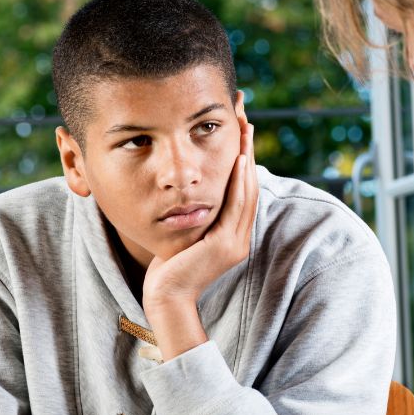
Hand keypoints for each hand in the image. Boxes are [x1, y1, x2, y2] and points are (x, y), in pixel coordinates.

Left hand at [142, 118, 258, 358]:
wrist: (164, 301)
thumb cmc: (165, 272)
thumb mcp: (181, 237)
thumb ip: (189, 219)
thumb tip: (182, 198)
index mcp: (232, 234)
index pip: (241, 188)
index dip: (242, 155)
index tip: (236, 127)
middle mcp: (239, 236)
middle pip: (249, 183)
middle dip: (246, 145)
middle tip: (243, 114)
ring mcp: (235, 241)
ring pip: (246, 190)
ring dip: (246, 155)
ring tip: (243, 126)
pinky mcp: (225, 245)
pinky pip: (237, 206)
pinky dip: (240, 181)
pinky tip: (239, 158)